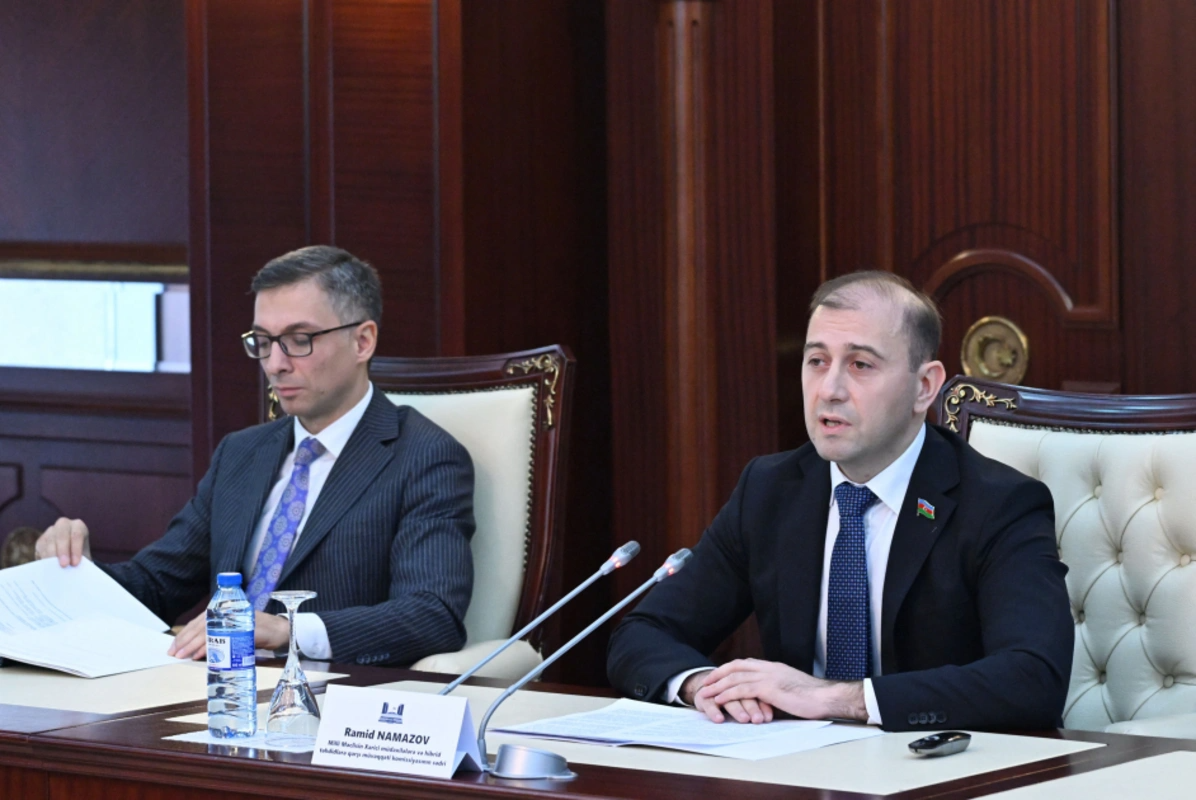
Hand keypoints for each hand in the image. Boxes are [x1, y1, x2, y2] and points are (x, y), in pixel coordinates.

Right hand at [35, 518, 91, 566]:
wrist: (69, 555)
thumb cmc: (79, 555)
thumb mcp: (84, 556)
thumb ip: (84, 561)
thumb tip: (82, 570)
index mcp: (78, 526)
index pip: (77, 534)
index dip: (76, 549)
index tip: (75, 563)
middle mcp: (64, 524)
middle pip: (62, 535)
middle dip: (63, 550)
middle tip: (64, 565)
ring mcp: (50, 530)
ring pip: (49, 541)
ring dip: (52, 556)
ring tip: (55, 568)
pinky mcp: (41, 540)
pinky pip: (41, 548)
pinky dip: (44, 557)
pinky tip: (48, 566)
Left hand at [167, 611, 291, 659]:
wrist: (282, 631)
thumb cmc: (257, 632)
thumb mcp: (234, 631)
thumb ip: (217, 635)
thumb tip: (194, 649)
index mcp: (224, 610)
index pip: (199, 621)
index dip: (184, 634)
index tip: (173, 646)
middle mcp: (229, 611)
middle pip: (201, 625)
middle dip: (185, 640)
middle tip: (174, 652)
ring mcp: (237, 618)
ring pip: (209, 630)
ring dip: (194, 644)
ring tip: (183, 655)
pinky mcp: (245, 628)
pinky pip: (224, 638)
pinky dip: (210, 647)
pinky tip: (201, 654)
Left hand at [696, 658, 866, 722]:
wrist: (826, 697)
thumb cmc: (813, 697)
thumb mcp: (791, 688)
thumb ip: (776, 689)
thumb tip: (766, 698)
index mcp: (774, 667)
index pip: (745, 663)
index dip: (729, 668)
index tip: (718, 674)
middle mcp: (768, 668)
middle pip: (736, 666)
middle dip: (718, 674)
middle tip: (706, 682)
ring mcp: (768, 676)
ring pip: (735, 677)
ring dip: (718, 685)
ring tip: (706, 693)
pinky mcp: (769, 688)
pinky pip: (742, 689)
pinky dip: (728, 693)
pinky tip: (719, 699)